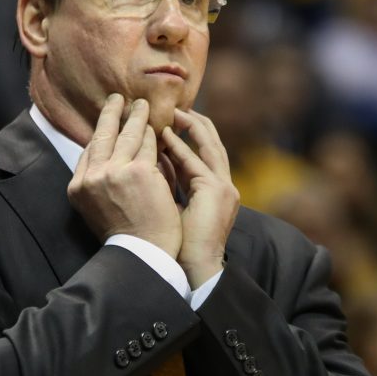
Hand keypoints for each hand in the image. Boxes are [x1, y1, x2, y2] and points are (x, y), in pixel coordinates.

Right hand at [68, 94, 181, 256]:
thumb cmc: (125, 235)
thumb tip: (103, 159)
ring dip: (135, 116)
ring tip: (140, 104)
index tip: (105, 121)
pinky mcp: (139, 171)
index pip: (88, 152)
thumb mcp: (96, 209)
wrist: (142, 253)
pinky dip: (152, 134)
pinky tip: (156, 125)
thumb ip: (98, 184)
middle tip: (117, 98)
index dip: (98, 134)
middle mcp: (92, 177)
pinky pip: (147, 146)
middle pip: (101, 136)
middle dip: (111, 114)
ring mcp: (115, 172)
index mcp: (78, 188)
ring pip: (127, 136)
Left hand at [161, 109, 239, 287]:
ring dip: (191, 126)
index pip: (204, 153)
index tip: (172, 119)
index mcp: (216, 191)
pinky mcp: (217, 192)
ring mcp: (223, 188)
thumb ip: (170, 183)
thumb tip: (152, 162)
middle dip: (195, 122)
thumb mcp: (175, 205)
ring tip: (173, 111)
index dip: (189, 135)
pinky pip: (197, 163)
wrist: (196, 269)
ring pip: (210, 146)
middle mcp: (224, 185)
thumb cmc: (182, 245)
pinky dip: (181, 147)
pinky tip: (165, 135)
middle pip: (213, 143)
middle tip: (175, 106)